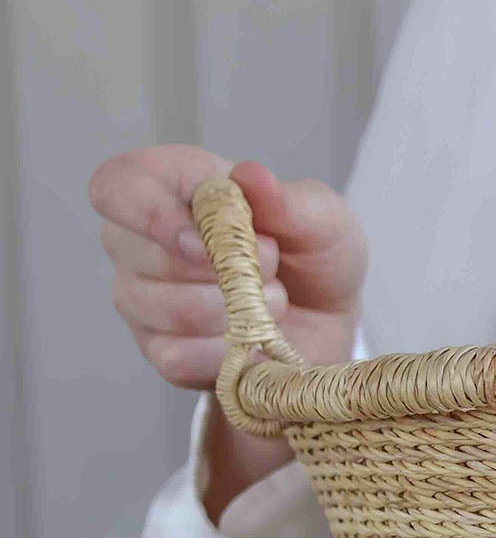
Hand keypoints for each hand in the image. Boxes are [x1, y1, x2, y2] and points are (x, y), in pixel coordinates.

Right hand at [89, 146, 367, 518]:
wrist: (337, 347)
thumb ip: (298, 202)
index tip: (208, 232)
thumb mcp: (333, 230)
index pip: (117, 182)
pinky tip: (250, 352)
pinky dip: (218, 356)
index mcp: (180, 193)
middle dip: (207, 272)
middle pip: (127, 250)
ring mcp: (146, 306)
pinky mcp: (164, 357)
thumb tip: (251, 178)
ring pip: (143, 307)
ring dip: (218, 315)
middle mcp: (148, 246)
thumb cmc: (325, 270)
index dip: (148, 206)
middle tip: (273, 280)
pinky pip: (169, 358)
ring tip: (272, 313)